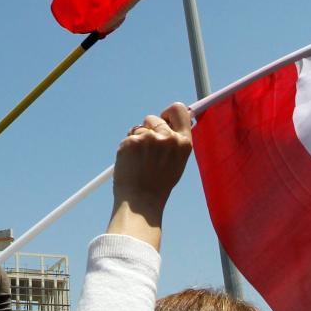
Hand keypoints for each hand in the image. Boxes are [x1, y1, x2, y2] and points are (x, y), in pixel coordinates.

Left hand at [108, 104, 192, 249]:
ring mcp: (149, 139)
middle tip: (147, 149)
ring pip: (139, 128)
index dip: (169, 112)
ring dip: (137, 138)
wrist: (141, 200)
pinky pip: (129, 137)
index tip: (163, 118)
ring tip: (140, 160)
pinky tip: (131, 163)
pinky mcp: (132, 141)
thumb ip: (176, 141)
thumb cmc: (158, 184)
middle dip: (148, 128)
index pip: (179, 110)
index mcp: (183, 143)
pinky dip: (127, 147)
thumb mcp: (176, 161)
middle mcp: (168, 138)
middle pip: (154, 118)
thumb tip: (171, 121)